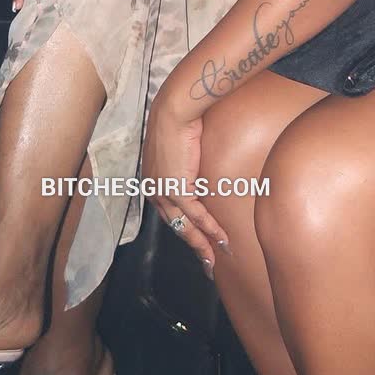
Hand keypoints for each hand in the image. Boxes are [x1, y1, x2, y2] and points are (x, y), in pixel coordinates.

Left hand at [142, 88, 228, 271]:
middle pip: (176, 226)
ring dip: (203, 244)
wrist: (174, 111)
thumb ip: (183, 161)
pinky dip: (210, 228)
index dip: (185, 227)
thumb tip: (196, 162)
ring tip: (216, 259)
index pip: (170, 212)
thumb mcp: (179, 146)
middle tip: (207, 262)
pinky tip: (221, 238)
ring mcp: (164, 192)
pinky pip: (196, 214)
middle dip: (193, 245)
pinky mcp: (177, 188)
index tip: (197, 239)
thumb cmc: (179, 121)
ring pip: (186, 226)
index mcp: (152, 181)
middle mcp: (154, 191)